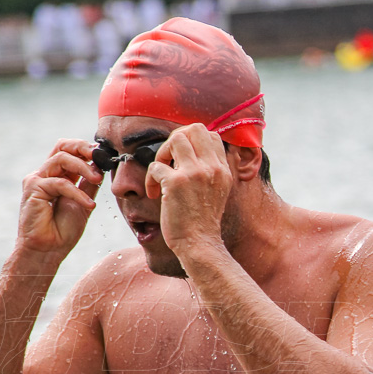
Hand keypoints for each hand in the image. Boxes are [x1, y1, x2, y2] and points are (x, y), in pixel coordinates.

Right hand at [16, 139, 101, 255]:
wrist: (48, 250)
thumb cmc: (63, 230)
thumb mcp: (83, 202)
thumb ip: (89, 185)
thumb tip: (100, 166)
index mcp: (57, 175)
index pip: (69, 150)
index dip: (86, 148)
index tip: (104, 155)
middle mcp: (45, 174)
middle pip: (62, 147)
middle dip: (83, 147)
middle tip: (100, 156)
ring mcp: (37, 180)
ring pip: (61, 159)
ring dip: (83, 167)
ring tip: (97, 179)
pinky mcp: (33, 189)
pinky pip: (60, 183)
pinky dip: (77, 192)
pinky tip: (89, 204)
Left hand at [146, 124, 231, 248]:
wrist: (200, 244)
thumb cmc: (203, 223)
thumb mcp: (218, 192)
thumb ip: (210, 172)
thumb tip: (190, 156)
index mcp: (223, 170)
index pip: (211, 136)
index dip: (192, 141)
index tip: (182, 159)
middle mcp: (211, 168)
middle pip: (194, 129)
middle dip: (176, 139)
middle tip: (169, 160)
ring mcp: (194, 173)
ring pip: (175, 139)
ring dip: (162, 153)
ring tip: (161, 172)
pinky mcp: (176, 183)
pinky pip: (156, 166)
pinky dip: (150, 179)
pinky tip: (153, 193)